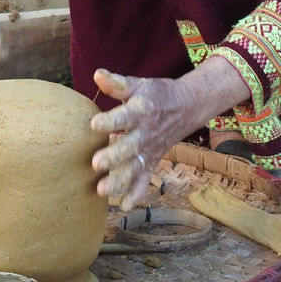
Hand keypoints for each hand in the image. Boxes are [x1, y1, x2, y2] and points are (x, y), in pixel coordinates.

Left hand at [88, 70, 199, 210]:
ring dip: (120, 180)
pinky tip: (124, 206)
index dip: (111, 121)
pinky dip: (136, 194)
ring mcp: (150, 150)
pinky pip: (145, 180)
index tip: (94, 124)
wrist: (186, 107)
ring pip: (135, 168)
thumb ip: (117, 83)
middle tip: (96, 164)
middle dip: (114, 156)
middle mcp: (146, 133)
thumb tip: (97, 74)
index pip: (125, 116)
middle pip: (130, 147)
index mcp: (142, 111)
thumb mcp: (139, 84)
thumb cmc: (155, 94)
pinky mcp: (152, 162)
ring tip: (102, 190)